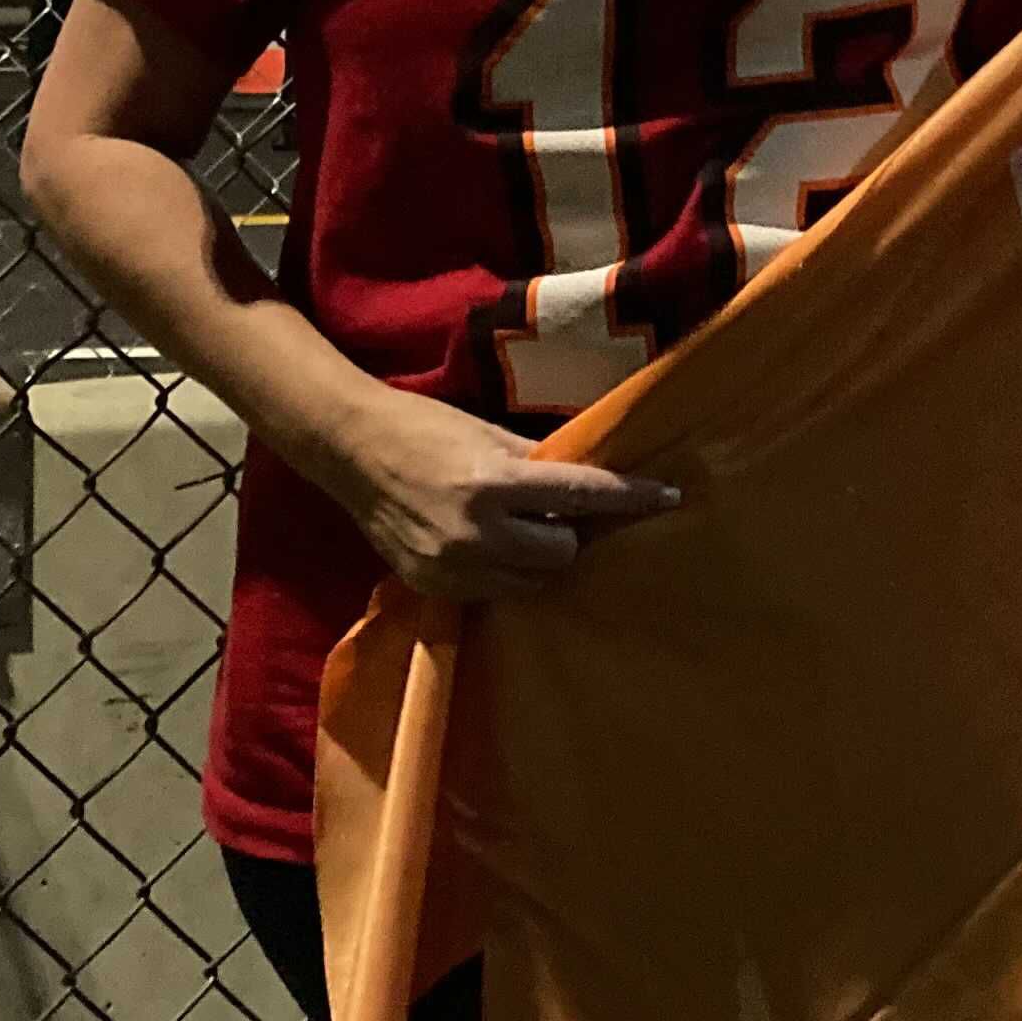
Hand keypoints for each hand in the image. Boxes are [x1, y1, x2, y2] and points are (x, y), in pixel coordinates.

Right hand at [294, 374, 681, 600]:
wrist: (352, 451)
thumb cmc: (426, 428)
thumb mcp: (488, 435)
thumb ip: (539, 463)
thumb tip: (588, 481)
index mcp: (494, 481)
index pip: (582, 495)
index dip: (630, 498)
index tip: (668, 497)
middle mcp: (476, 532)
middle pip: (562, 555)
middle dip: (567, 534)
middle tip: (553, 512)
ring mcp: (452, 566)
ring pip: (531, 582)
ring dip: (537, 558)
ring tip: (518, 528)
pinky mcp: (433, 588)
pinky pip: (493, 592)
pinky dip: (502, 572)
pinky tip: (487, 545)